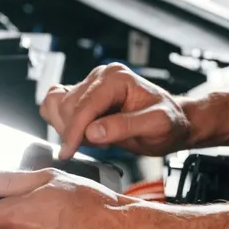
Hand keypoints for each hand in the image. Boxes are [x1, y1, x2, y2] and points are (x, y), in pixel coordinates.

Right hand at [41, 62, 191, 158]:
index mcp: (117, 77)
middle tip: (97, 146)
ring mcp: (90, 84)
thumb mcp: (156, 126)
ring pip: (58, 106)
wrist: (173, 124)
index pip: (85, 104)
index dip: (74, 131)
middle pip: (67, 105)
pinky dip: (60, 121)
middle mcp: (101, 76)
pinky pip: (56, 103)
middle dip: (74, 132)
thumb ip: (124, 127)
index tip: (68, 152)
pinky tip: (82, 133)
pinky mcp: (84, 94)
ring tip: (95, 139)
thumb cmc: (169, 123)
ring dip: (68, 128)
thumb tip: (93, 132)